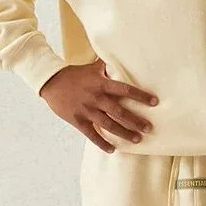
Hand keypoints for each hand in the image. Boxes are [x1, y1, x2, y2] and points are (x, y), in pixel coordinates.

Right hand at [40, 58, 158, 153]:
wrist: (51, 82)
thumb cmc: (74, 74)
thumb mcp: (92, 67)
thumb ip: (108, 65)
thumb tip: (123, 55)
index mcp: (101, 84)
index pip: (125, 90)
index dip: (140, 96)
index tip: (154, 102)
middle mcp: (96, 98)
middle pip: (119, 111)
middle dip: (135, 121)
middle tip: (149, 128)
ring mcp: (87, 110)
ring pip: (108, 125)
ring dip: (123, 133)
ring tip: (137, 139)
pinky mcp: (78, 120)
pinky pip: (91, 134)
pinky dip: (102, 143)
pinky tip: (112, 149)